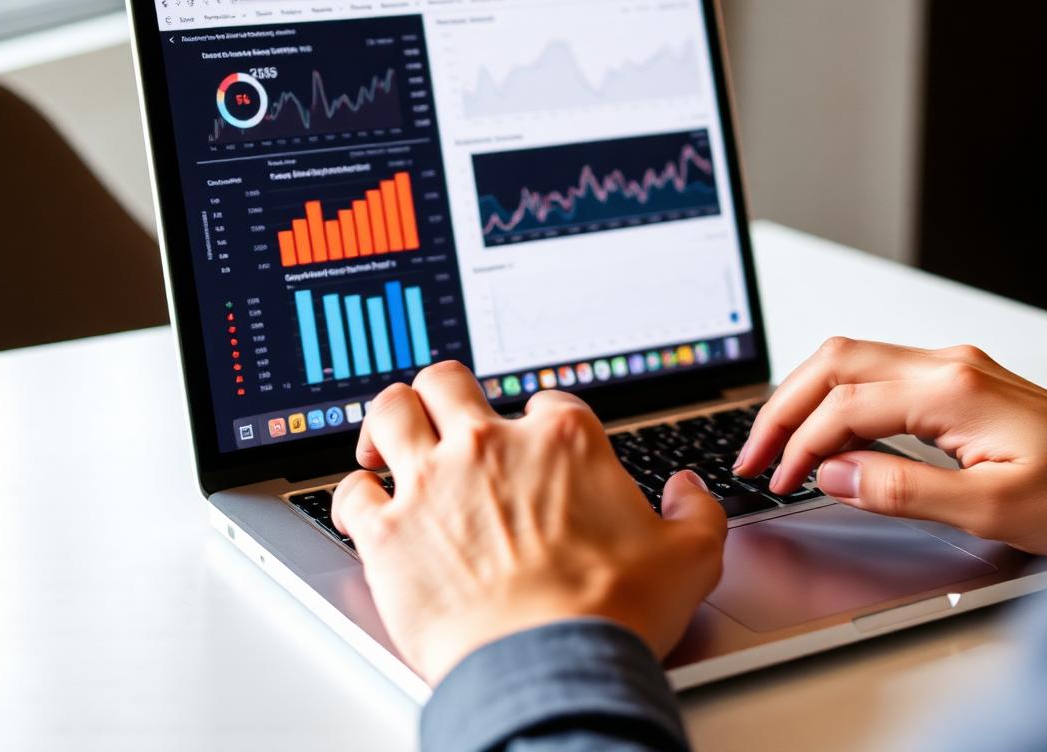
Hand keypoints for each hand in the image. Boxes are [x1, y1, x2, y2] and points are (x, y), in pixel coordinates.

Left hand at [331, 362, 725, 683]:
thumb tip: (689, 489)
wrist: (551, 666)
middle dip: (446, 394)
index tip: (536, 444)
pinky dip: (355, 495)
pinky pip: (351, 491)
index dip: (541, 421)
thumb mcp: (691, 556)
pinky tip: (366, 508)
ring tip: (387, 440)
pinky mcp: (388, 531)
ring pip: (389, 411)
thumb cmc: (615, 613)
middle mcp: (490, 445)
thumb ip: (696, 510)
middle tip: (447, 418)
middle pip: (448, 380)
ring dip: (387, 420)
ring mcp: (432, 482)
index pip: (544, 401)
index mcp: (562, 440)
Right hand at [733, 338, 1046, 554]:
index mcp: (951, 389)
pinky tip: (829, 433)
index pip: (845, 406)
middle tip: (753, 453)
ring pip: (851, 360)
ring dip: (805, 398)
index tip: (777, 480)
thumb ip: (902, 489)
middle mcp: (947, 364)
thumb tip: (833, 475)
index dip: (800, 445)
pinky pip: (877, 375)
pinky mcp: (958, 381)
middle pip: (835, 362)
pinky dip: (838, 400)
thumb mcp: (991, 509)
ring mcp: (952, 367)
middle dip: (783, 406)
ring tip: (777, 443)